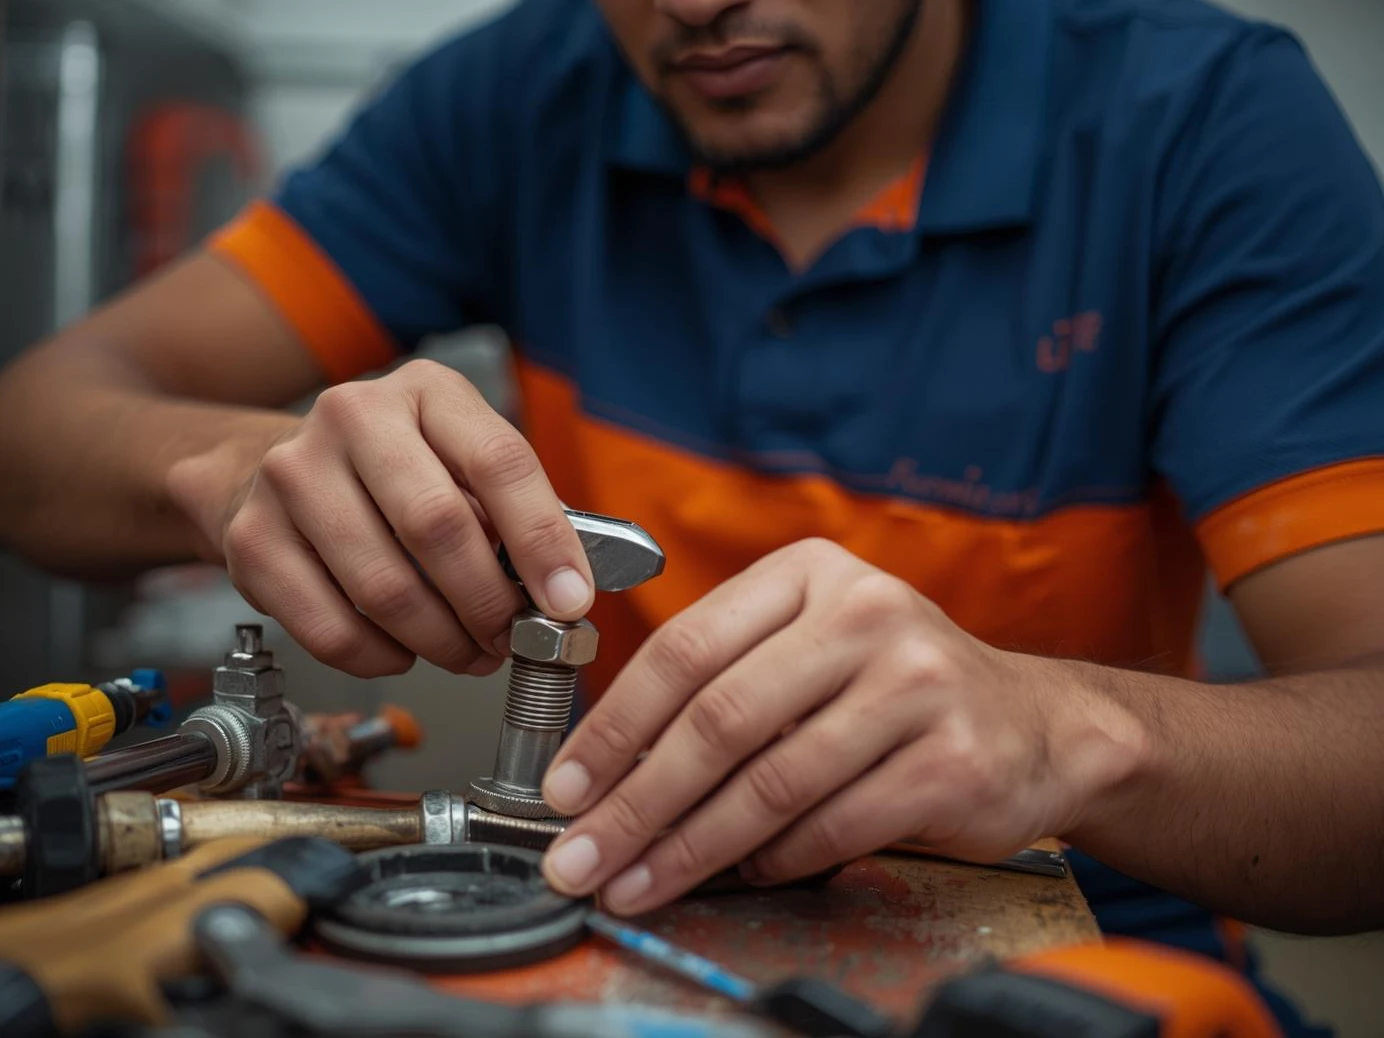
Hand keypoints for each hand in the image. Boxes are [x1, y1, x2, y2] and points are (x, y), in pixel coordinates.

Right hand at [166, 359, 593, 677]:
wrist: (283, 470)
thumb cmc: (401, 474)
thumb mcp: (464, 462)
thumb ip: (516, 513)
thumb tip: (569, 593)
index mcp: (427, 391)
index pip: (500, 462)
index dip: (543, 541)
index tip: (571, 601)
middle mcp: (353, 417)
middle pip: (437, 525)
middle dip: (488, 602)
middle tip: (512, 639)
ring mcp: (292, 475)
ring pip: (384, 587)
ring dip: (442, 640)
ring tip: (469, 653)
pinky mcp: (251, 540)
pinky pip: (331, 628)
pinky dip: (382, 657)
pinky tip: (405, 650)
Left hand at [538, 539, 1141, 914]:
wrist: (1036, 725)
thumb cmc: (897, 686)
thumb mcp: (813, 645)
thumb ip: (728, 678)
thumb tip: (614, 765)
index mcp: (810, 573)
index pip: (686, 646)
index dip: (613, 725)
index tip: (566, 786)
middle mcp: (865, 613)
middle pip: (719, 718)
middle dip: (636, 801)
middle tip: (582, 853)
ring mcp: (916, 683)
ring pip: (771, 781)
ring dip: (689, 846)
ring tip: (638, 881)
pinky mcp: (952, 759)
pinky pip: (831, 824)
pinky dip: (773, 859)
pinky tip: (739, 872)